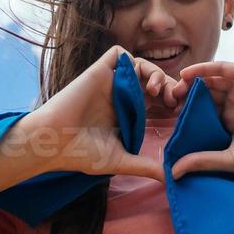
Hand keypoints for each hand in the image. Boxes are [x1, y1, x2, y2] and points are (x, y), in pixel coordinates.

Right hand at [16, 45, 182, 180]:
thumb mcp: (121, 160)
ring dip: (156, 73)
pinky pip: (120, 53)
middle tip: (175, 100)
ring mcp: (109, 81)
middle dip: (169, 86)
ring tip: (158, 91)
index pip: (155, 99)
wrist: (54, 142)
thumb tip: (171, 179)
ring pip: (141, 65)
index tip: (179, 112)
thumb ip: (146, 166)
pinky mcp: (99, 70)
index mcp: (126, 112)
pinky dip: (134, 60)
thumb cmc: (81, 154)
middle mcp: (119, 94)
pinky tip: (142, 80)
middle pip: (152, 80)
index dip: (170, 100)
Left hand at [167, 61, 233, 180]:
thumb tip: (174, 172)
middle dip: (185, 96)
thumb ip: (203, 161)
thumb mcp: (229, 158)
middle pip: (204, 94)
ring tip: (174, 87)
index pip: (203, 113)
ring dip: (191, 82)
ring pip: (211, 80)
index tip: (168, 117)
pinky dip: (204, 68)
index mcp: (231, 122)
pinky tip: (187, 74)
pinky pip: (223, 68)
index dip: (186, 113)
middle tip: (168, 100)